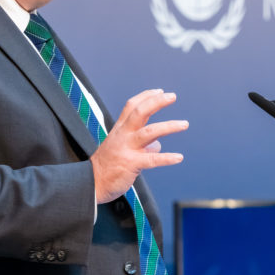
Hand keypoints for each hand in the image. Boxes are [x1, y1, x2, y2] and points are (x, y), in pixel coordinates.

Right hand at [91, 89, 188, 203]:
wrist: (90, 183)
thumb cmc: (107, 166)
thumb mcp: (120, 148)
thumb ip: (140, 143)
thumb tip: (158, 145)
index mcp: (119, 130)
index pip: (131, 106)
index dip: (146, 96)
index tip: (160, 91)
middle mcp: (123, 135)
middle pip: (140, 112)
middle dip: (157, 102)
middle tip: (172, 96)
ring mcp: (127, 149)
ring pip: (150, 132)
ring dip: (169, 126)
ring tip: (184, 124)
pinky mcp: (131, 164)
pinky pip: (152, 160)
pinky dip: (167, 158)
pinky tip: (179, 157)